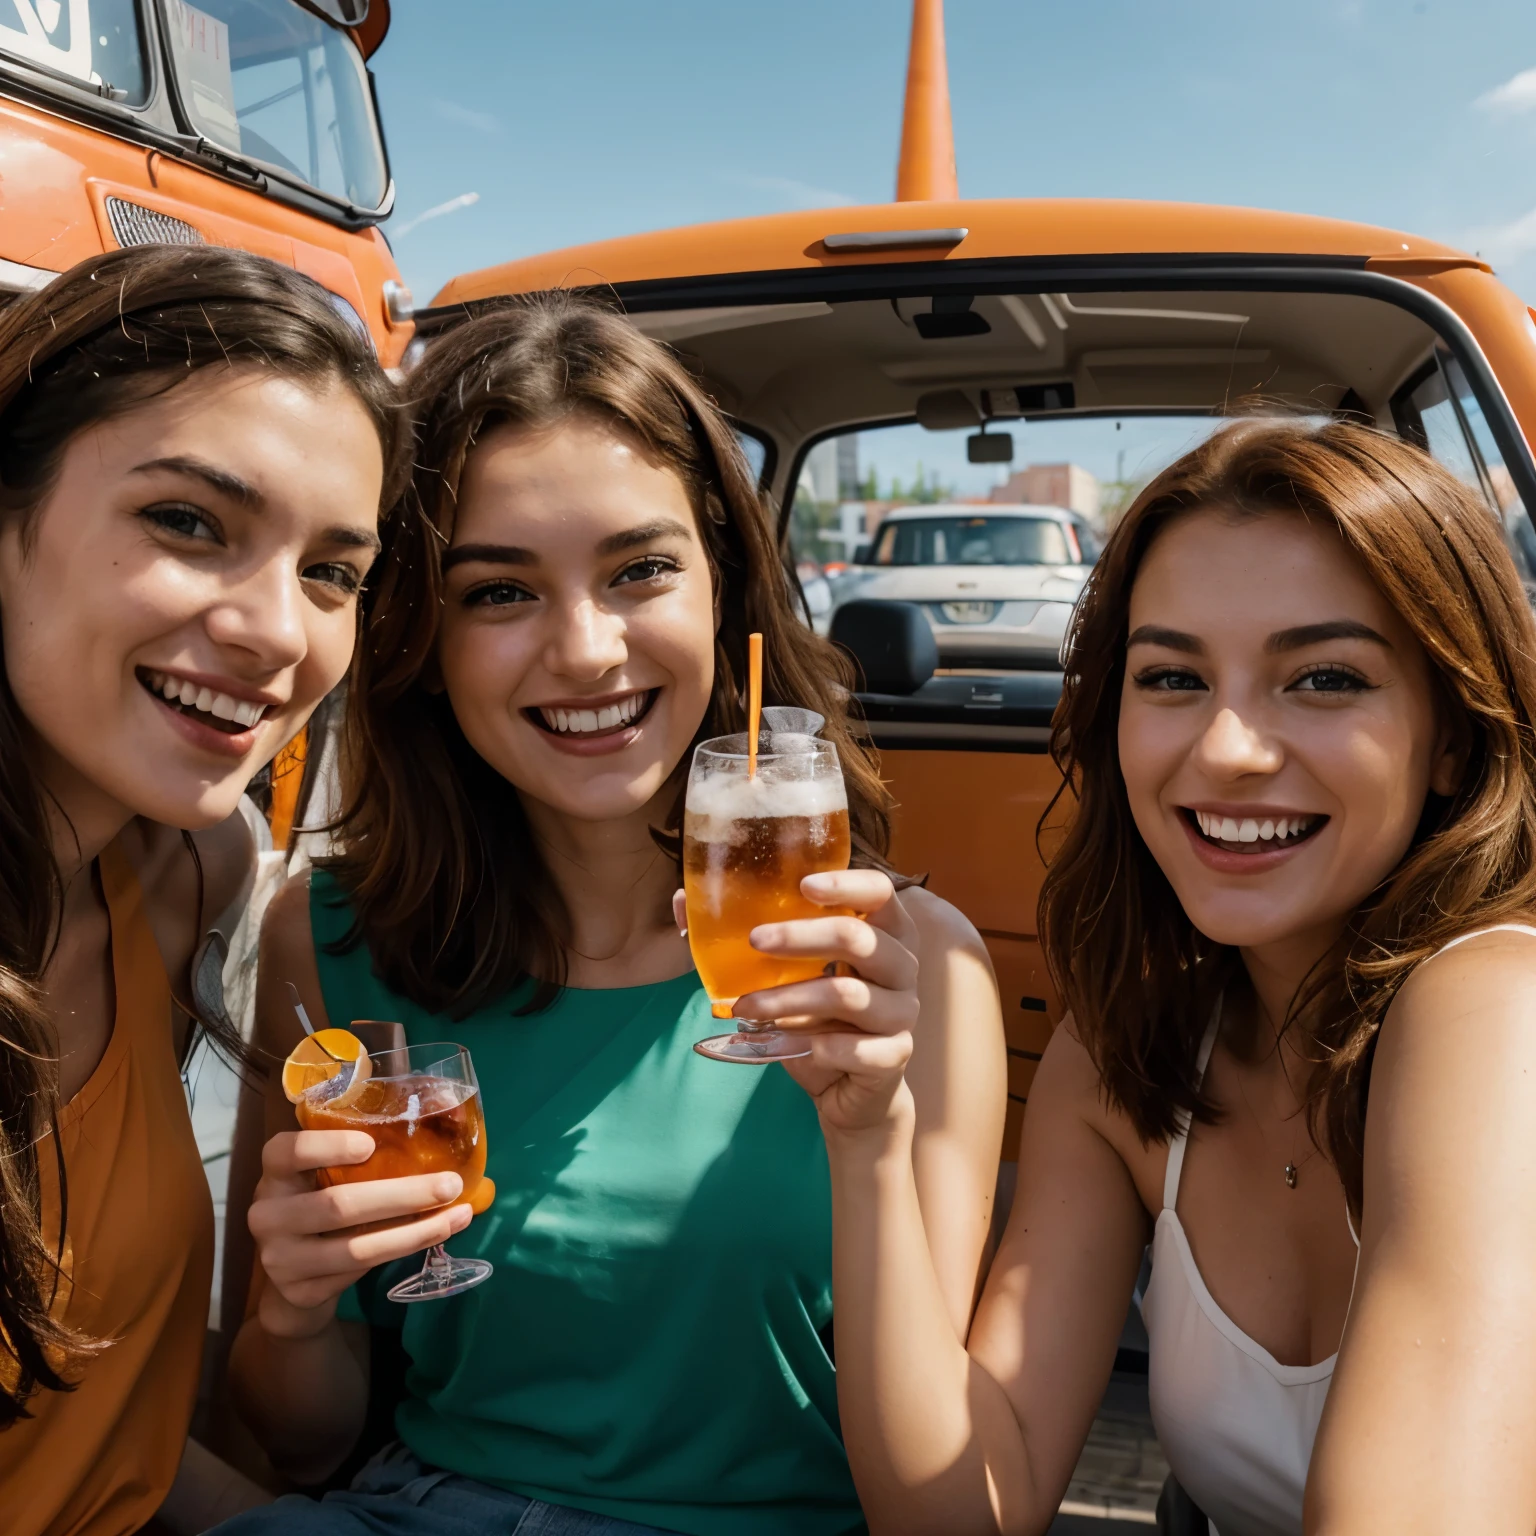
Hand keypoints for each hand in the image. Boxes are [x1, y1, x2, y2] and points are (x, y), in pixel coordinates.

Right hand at [248, 1130, 472, 1337]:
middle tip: (451, 1184)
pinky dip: (404, 1250)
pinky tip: (436, 1235)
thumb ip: (367, 1140)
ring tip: (459, 1215)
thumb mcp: (329, 1169)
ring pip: (356, 1248)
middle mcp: (268, 1214)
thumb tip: (447, 1107)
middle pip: (337, 1205)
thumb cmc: (323, 1200)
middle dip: (402, 1195)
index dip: (327, 1146)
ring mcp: (280, 1259)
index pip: (287, 1152)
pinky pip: (361, 1271)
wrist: (292, 1277)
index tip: (371, 1144)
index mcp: (276, 1172)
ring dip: (415, 1232)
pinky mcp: (302, 1292)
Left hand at [738, 870, 920, 1138]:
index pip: (881, 892)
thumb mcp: (787, 976)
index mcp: (885, 934)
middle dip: (801, 936)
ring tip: (744, 1006)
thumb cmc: (818, 1021)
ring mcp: (903, 1012)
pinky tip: (781, 1044)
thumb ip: (750, 939)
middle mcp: (902, 967)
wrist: (850, 1092)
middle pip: (860, 938)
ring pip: (847, 994)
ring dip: (788, 999)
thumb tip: (683, 901)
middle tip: (754, 940)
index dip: (847, 883)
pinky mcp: (895, 1055)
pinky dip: (812, 1045)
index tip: (803, 885)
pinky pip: (854, 1047)